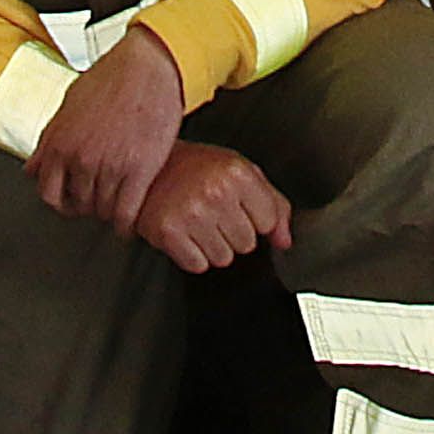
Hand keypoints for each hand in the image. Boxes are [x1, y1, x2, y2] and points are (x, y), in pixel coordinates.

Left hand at [26, 28, 189, 232]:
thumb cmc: (110, 78)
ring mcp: (109, 167)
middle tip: (98, 200)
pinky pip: (127, 213)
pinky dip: (126, 224)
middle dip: (87, 206)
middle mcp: (79, 159)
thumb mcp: (68, 106)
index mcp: (58, 143)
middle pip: (77, 205)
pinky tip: (128, 222)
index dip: (60, 201)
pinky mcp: (138, 171)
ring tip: (116, 204)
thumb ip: (49, 140)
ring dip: (108, 212)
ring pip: (102, 210)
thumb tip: (32, 167)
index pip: (48, 193)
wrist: (147, 66)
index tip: (70, 201)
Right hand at [127, 141, 295, 272]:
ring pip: (223, 259)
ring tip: (197, 222)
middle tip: (212, 213)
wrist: (149, 168)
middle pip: (246, 244)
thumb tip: (284, 241)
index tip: (236, 207)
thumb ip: (272, 204)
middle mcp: (216, 191)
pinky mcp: (168, 232)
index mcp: (237, 173)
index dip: (253, 219)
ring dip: (212, 246)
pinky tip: (184, 233)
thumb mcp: (240, 172)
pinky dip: (191, 255)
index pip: (267, 222)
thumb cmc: (196, 169)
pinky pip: (197, 265)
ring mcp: (191, 213)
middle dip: (232, 233)